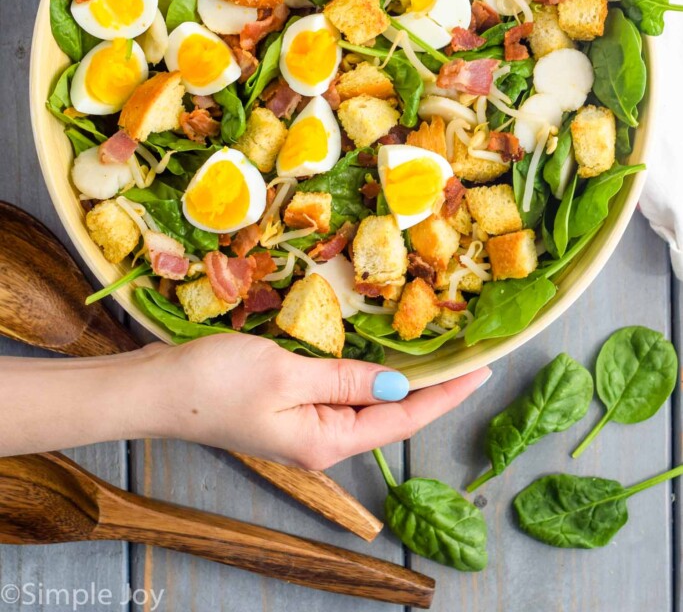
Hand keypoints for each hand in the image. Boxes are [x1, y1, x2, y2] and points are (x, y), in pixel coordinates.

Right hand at [149, 333, 489, 468]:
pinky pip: (341, 389)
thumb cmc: (215, 383)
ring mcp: (304, 423)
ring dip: (401, 376)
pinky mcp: (288, 403)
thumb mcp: (286, 374)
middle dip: (432, 385)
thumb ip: (344, 379)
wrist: (155, 389)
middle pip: (391, 412)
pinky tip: (379, 352)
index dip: (446, 393)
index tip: (484, 368)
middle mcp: (322, 438)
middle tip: (470, 352)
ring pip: (367, 399)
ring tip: (439, 351)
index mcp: (327, 440)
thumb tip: (400, 383)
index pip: (403, 417)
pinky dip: (367, 370)